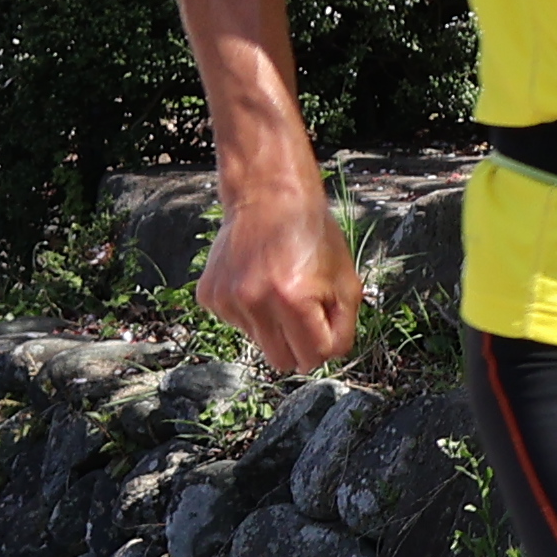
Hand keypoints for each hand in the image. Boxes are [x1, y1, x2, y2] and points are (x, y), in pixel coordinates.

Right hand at [196, 179, 363, 376]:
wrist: (268, 195)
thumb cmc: (310, 232)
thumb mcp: (346, 279)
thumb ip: (344, 327)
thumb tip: (329, 356)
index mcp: (294, 299)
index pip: (313, 358)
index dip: (324, 343)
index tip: (324, 325)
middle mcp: (255, 302)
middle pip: (281, 361)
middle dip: (297, 345)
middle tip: (303, 315)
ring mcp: (228, 300)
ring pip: (258, 343)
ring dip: (272, 325)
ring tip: (277, 287)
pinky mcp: (210, 296)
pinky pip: (236, 324)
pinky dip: (250, 311)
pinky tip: (256, 281)